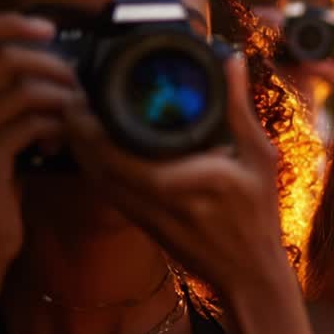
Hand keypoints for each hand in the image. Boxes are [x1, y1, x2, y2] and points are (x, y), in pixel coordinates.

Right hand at [0, 14, 78, 271]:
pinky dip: (59, 126)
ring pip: (24, 89)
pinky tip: (64, 141)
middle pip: (5, 57)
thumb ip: (10, 103)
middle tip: (78, 86)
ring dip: (62, 98)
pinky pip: (32, 123)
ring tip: (76, 116)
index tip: (48, 28)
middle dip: (53, 65)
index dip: (10, 22)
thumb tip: (60, 71)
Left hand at [64, 54, 287, 296]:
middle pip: (90, 160)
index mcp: (170, 182)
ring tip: (81, 113)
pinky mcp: (139, 221)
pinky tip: (97, 144)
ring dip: (80, 145)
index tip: (84, 90)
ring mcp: (139, 214)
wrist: (248, 272)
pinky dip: (93, 163)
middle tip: (76, 94)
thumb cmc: (257, 216)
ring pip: (91, 176)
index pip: (109, 150)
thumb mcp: (258, 157)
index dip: (86, 121)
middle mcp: (146, 200)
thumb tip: (231, 61)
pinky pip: (104, 188)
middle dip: (75, 126)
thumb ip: (238, 108)